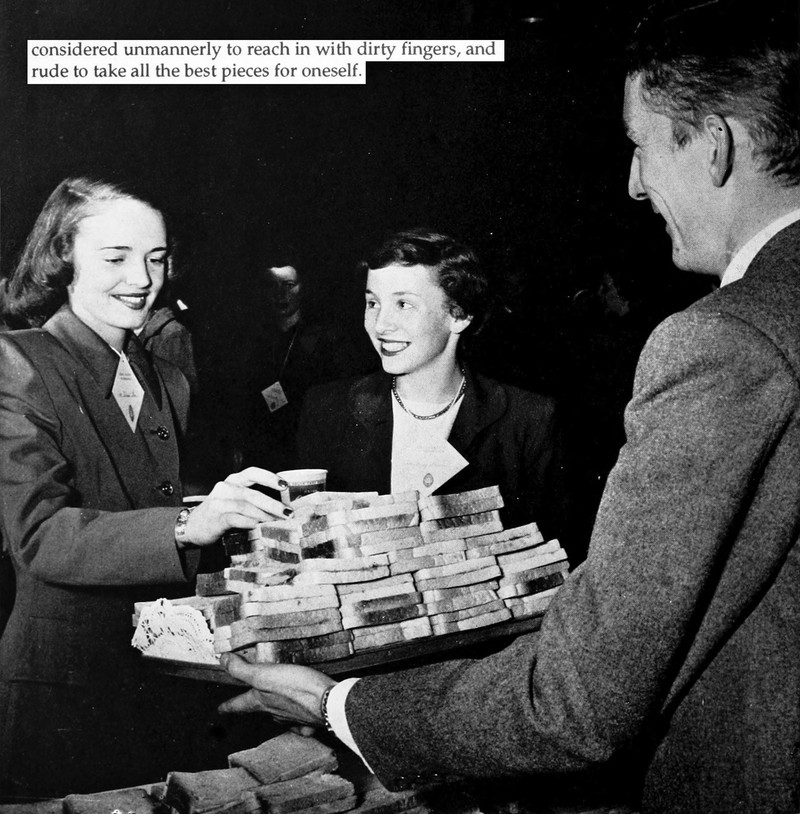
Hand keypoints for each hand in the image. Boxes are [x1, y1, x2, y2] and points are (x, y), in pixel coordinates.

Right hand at [181, 467, 290, 545]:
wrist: (192, 527)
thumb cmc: (220, 514)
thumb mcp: (235, 501)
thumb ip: (254, 501)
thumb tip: (281, 509)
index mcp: (233, 481)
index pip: (253, 473)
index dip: (270, 477)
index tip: (285, 485)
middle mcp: (226, 488)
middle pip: (253, 493)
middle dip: (273, 504)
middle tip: (287, 512)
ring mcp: (220, 502)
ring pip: (246, 507)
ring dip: (265, 516)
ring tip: (278, 523)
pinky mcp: (216, 518)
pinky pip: (237, 519)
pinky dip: (250, 523)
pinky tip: (260, 528)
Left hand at [218, 653, 336, 728]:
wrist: (328, 703)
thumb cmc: (298, 688)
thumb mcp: (265, 674)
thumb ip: (243, 669)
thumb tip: (223, 661)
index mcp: (262, 702)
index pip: (239, 704)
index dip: (228, 705)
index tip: (220, 709)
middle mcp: (275, 712)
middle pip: (259, 710)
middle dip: (253, 706)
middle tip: (248, 703)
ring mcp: (293, 718)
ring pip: (278, 715)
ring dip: (274, 710)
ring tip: (275, 703)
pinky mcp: (310, 720)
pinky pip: (300, 723)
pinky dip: (298, 719)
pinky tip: (302, 715)